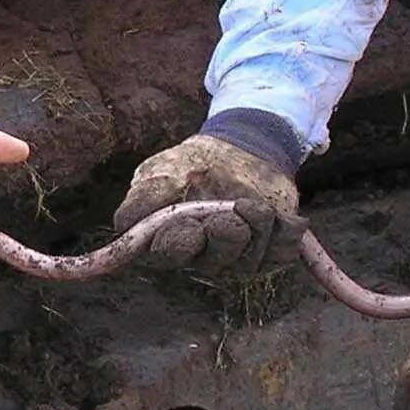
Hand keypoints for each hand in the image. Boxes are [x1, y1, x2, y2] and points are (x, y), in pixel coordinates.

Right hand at [112, 134, 300, 275]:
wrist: (241, 148)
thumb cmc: (193, 165)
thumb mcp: (162, 171)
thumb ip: (143, 197)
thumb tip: (123, 225)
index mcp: (174, 241)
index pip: (171, 254)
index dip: (181, 243)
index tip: (189, 223)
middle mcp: (208, 256)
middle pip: (217, 260)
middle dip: (224, 235)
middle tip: (230, 211)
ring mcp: (242, 256)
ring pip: (253, 256)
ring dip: (256, 222)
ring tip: (251, 201)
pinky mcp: (273, 250)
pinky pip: (284, 252)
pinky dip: (287, 232)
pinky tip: (283, 216)